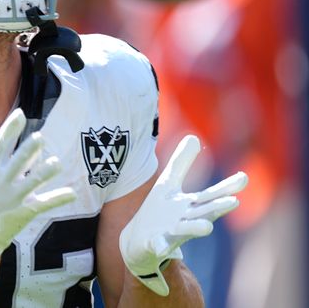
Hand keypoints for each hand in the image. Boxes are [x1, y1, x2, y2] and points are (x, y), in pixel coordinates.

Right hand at [0, 108, 76, 282]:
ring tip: (56, 163)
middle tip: (40, 138)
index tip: (20, 114)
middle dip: (28, 151)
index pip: (1, 145)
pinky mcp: (27, 210)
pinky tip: (72, 193)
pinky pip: (45, 203)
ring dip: (45, 173)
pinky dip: (58, 199)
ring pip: (33, 183)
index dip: (11, 129)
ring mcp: (16, 197)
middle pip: (18, 163)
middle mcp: (3, 181)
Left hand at [119, 134, 247, 295]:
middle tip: (233, 201)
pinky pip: (158, 246)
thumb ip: (181, 163)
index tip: (243, 177)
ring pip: (186, 231)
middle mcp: (187, 221)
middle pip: (205, 213)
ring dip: (195, 228)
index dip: (226, 187)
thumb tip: (194, 136)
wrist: (138, 242)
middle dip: (218, 207)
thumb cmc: (159, 212)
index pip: (211, 195)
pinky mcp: (155, 244)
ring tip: (207, 226)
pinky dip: (160, 246)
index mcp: (191, 206)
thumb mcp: (168, 184)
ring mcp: (171, 234)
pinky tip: (159, 245)